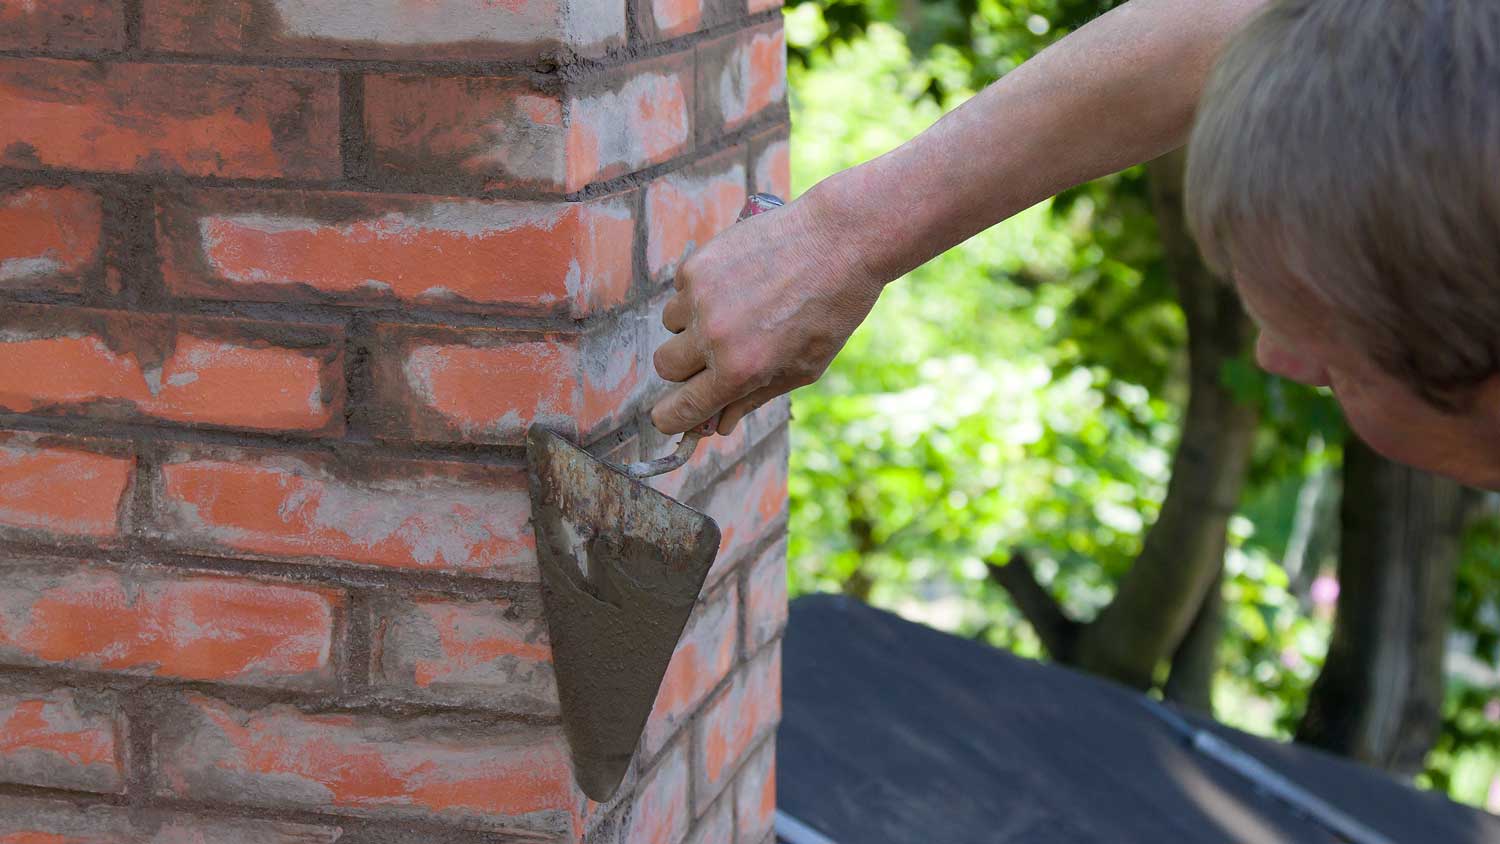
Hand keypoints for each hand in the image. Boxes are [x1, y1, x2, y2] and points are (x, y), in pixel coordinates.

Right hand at [650, 186, 887, 434]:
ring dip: (693, 325)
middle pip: (665, 367)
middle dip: (684, 368)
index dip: (670, 417)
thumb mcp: (802, 368)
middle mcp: (713, 336)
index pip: (678, 409)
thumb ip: (754, 398)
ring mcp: (701, 296)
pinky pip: (682, 289)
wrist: (840, 240)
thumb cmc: (831, 310)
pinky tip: (739, 281)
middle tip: (714, 356)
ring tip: (737, 309)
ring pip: (671, 325)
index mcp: (740, 371)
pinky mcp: (698, 263)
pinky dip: (701, 291)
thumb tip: (719, 426)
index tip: (670, 416)